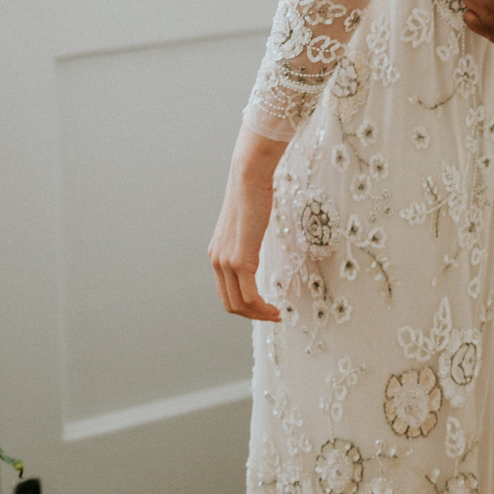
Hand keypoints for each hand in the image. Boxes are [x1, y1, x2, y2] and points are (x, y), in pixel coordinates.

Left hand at [208, 125, 285, 321]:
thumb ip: (247, 239)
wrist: (249, 178)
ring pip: (239, 304)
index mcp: (217, 254)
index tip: (264, 306)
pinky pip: (250, 296)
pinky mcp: (240, 260)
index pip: (226, 291)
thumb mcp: (247, 223)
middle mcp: (217, 261)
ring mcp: (227, 262)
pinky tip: (274, 307)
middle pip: (230, 303)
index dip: (245, 305)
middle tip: (272, 315)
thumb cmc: (253, 194)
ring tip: (276, 314)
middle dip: (252, 315)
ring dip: (259, 315)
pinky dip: (261, 308)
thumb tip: (258, 242)